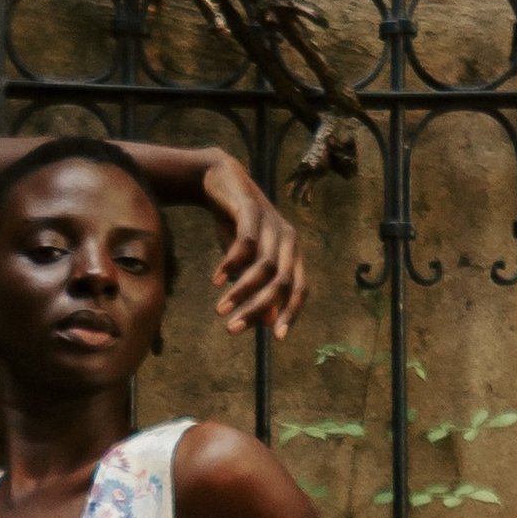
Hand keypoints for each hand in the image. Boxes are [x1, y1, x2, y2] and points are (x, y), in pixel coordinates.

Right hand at [201, 155, 305, 339]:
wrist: (219, 180)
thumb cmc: (236, 225)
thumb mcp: (248, 260)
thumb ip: (260, 287)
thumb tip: (269, 322)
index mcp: (292, 252)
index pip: (300, 288)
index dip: (291, 312)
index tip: (276, 337)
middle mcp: (288, 238)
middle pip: (282, 282)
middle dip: (257, 308)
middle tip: (232, 329)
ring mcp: (272, 223)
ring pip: (264, 266)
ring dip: (241, 291)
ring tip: (220, 309)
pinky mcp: (252, 210)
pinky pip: (245, 244)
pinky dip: (231, 264)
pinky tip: (216, 280)